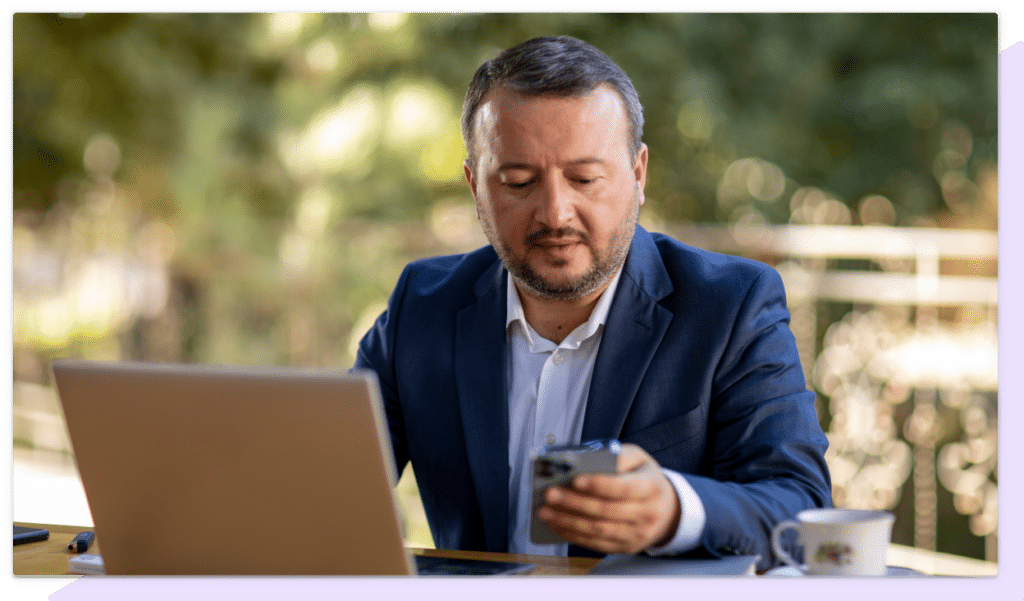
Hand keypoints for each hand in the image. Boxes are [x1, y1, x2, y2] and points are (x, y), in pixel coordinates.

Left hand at [536, 443, 680, 554]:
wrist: (667, 509)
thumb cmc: (644, 478)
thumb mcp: (639, 459)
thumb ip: (618, 456)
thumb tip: (588, 461)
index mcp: (652, 487)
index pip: (624, 488)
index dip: (599, 484)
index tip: (575, 479)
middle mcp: (647, 514)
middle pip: (605, 510)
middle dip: (574, 502)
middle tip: (550, 493)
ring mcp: (637, 534)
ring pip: (598, 530)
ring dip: (567, 521)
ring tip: (544, 510)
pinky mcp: (625, 547)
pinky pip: (596, 543)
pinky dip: (572, 534)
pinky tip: (556, 523)